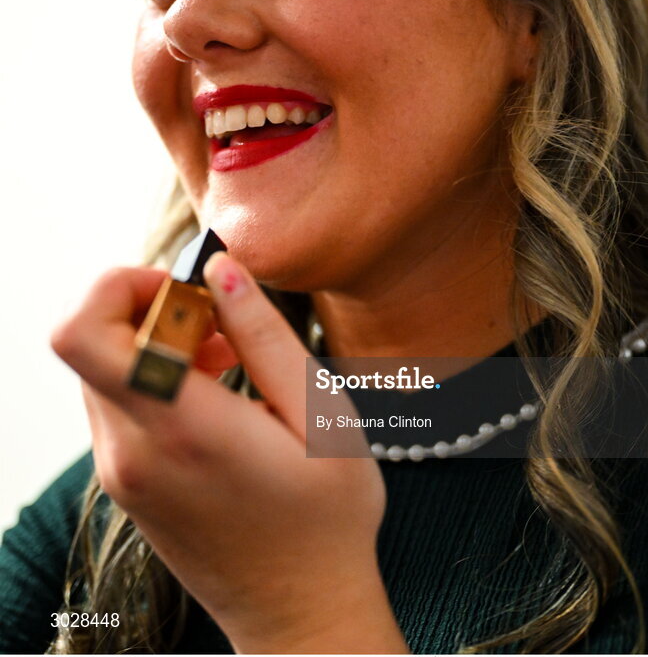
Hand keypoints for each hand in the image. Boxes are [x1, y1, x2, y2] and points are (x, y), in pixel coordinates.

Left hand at [51, 253, 408, 653]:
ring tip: (227, 357)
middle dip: (148, 305)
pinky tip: (214, 388)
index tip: (188, 290)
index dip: (119, 284)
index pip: (83, 333)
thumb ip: (264, 335)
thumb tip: (219, 268)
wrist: (302, 616)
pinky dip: (152, 373)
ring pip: (99, 366)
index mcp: (181, 427)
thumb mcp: (320, 413)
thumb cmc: (327, 517)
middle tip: (219, 322)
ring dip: (152, 339)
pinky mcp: (125, 483)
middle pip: (89, 339)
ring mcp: (120, 472)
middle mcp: (130, 450)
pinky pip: (114, 400)